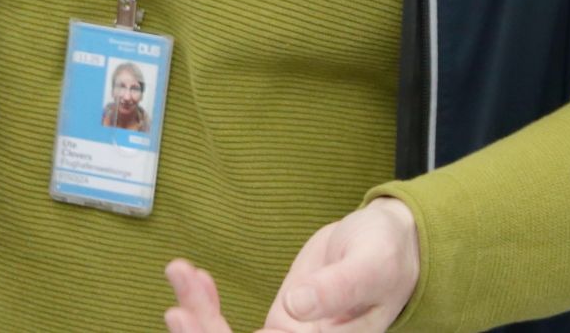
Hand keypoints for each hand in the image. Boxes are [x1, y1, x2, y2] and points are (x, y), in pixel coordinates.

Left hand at [165, 200, 421, 332]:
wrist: (392, 245)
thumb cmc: (389, 253)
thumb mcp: (371, 263)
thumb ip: (339, 287)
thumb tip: (298, 306)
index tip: (194, 320)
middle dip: (202, 331)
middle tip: (177, 303)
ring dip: (198, 315)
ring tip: (180, 272)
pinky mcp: (279, 326)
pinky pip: (232, 327)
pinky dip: (207, 305)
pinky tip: (192, 276)